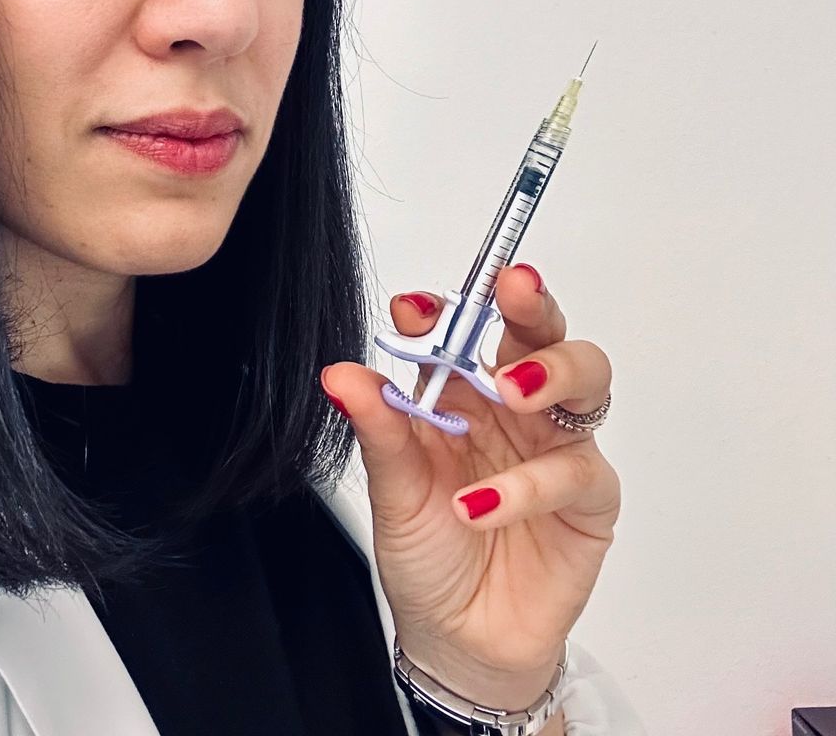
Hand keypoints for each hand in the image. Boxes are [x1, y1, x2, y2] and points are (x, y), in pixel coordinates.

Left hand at [319, 264, 618, 713]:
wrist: (457, 638)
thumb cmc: (426, 552)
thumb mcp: (392, 487)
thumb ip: (378, 427)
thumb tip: (340, 375)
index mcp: (461, 390)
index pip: (463, 328)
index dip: (446, 308)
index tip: (414, 307)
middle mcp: (513, 407)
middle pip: (539, 333)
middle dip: (530, 303)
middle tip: (513, 289)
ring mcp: (555, 445)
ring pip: (585, 380)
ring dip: (552, 372)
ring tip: (509, 391)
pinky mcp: (588, 498)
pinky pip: (574, 471)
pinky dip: (527, 485)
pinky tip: (479, 505)